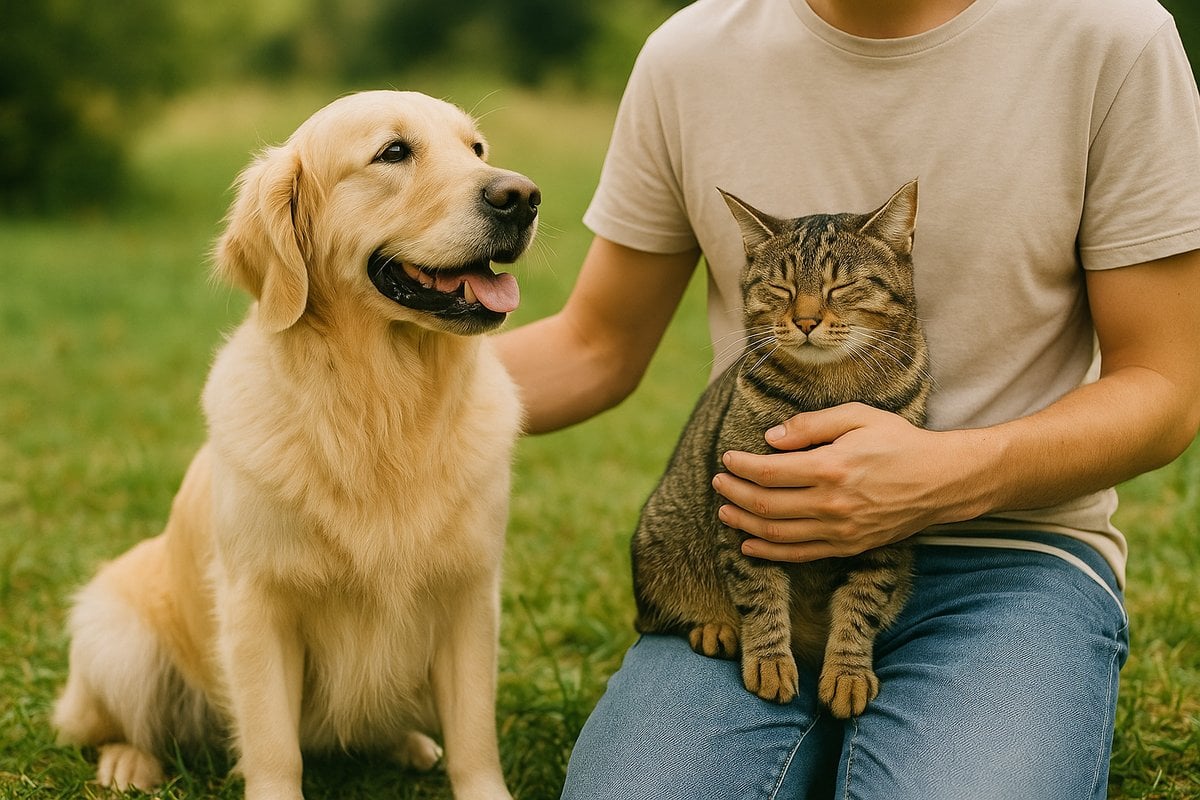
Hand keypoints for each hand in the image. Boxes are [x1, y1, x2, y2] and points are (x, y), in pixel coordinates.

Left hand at [712, 403, 979, 561]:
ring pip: (777, 533)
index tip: (726, 459)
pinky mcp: (848, 546)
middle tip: (718, 483)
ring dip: (744, 523)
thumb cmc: (899, 442)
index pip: (769, 471)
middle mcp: (832, 503)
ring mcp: (840, 529)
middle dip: (734, 494)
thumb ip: (811, 424)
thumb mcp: (858, 416)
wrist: (942, 481)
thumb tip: (770, 437)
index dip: (740, 466)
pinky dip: (769, 552)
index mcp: (831, 467)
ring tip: (725, 512)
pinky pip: (799, 554)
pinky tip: (749, 544)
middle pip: (765, 504)